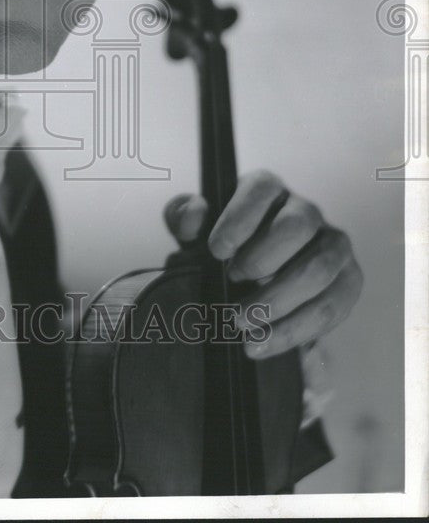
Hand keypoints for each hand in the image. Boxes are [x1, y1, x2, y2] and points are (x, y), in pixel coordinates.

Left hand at [163, 170, 362, 358]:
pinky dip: (297, 330)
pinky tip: (265, 343)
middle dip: (262, 261)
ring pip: (319, 268)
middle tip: (232, 285)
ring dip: (279, 302)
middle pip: (296, 226)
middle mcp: (305, 211)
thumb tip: (195, 210)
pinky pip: (333, 305)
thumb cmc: (222, 248)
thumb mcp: (195, 232)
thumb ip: (184, 217)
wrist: (251, 286)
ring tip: (244, 326)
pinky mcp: (348, 280)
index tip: (216, 251)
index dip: (239, 219)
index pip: (262, 189)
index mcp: (267, 190)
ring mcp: (333, 245)